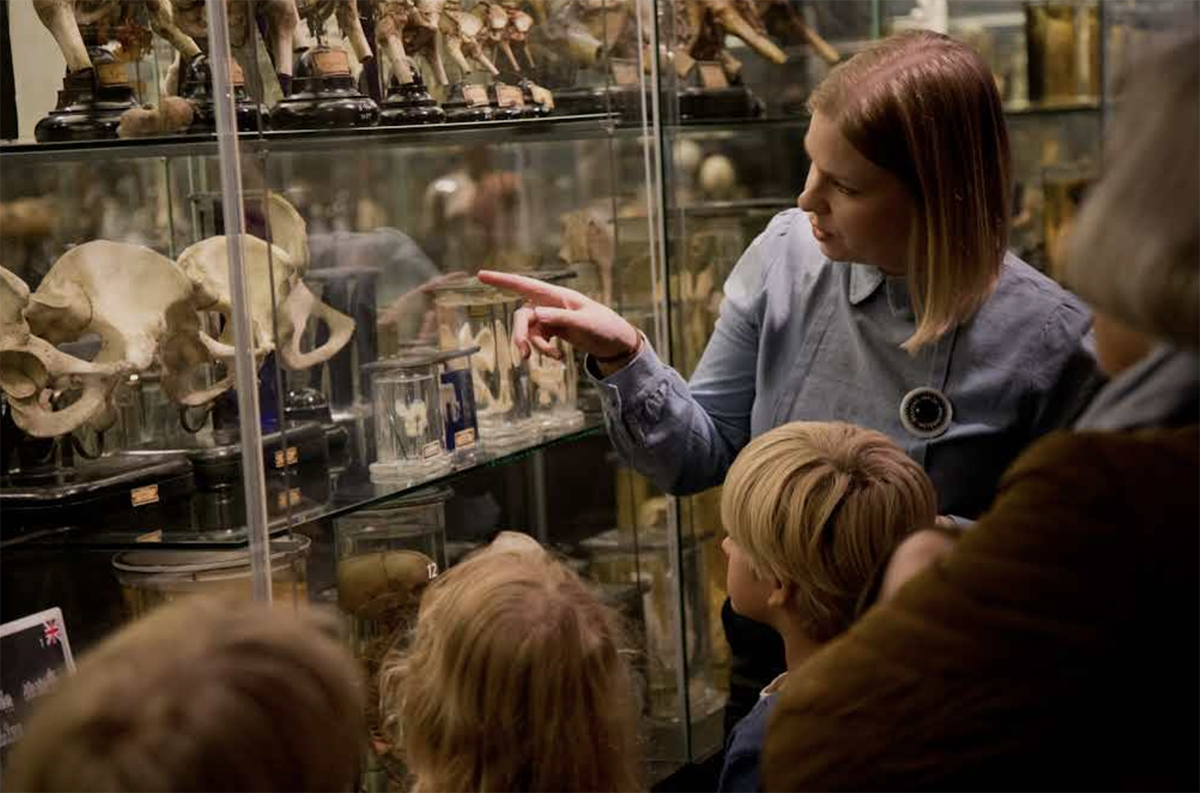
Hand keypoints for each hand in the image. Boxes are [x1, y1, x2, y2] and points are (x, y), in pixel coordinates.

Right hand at [476, 270, 639, 363]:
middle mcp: (550, 305)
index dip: (502, 280)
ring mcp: (550, 318)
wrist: (616, 343)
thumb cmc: (605, 327)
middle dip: (520, 334)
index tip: (480, 275)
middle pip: (523, 315)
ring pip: (528, 330)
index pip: (525, 285)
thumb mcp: (586, 323)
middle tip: (524, 355)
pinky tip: (558, 357)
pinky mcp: (553, 331)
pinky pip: (538, 340)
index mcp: (557, 295)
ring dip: (535, 345)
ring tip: (553, 357)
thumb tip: (537, 315)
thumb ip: (561, 319)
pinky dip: (545, 350)